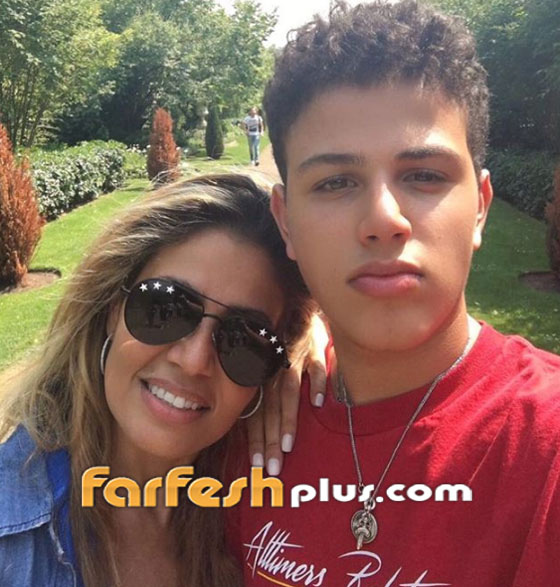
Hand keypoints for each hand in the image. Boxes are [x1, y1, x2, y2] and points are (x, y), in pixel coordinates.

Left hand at [247, 313, 329, 474]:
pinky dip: (318, 382)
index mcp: (261, 380)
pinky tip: (319, 403)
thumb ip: (267, 398)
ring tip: (288, 446)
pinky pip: (316, 365)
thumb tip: (260, 434)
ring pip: (288, 392)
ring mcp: (293, 359)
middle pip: (270, 410)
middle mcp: (273, 371)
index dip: (256, 440)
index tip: (257, 466)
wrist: (298, 308)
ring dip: (288, 419)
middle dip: (270, 441)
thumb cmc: (282, 346)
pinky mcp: (314, 347)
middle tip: (273, 469)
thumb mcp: (270, 368)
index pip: (255, 414)